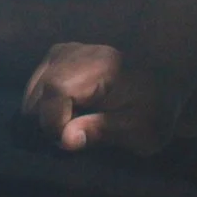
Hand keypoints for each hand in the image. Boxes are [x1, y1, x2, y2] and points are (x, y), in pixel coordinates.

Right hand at [22, 42, 180, 154]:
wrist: (163, 76)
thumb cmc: (157, 105)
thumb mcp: (142, 129)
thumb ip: (103, 131)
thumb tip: (64, 139)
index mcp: (98, 66)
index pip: (56, 90)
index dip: (54, 122)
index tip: (70, 144)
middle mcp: (73, 53)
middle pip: (39, 92)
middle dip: (48, 123)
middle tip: (72, 140)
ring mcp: (62, 52)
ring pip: (33, 91)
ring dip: (45, 116)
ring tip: (71, 129)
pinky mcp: (58, 56)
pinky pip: (37, 85)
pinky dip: (44, 105)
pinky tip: (65, 116)